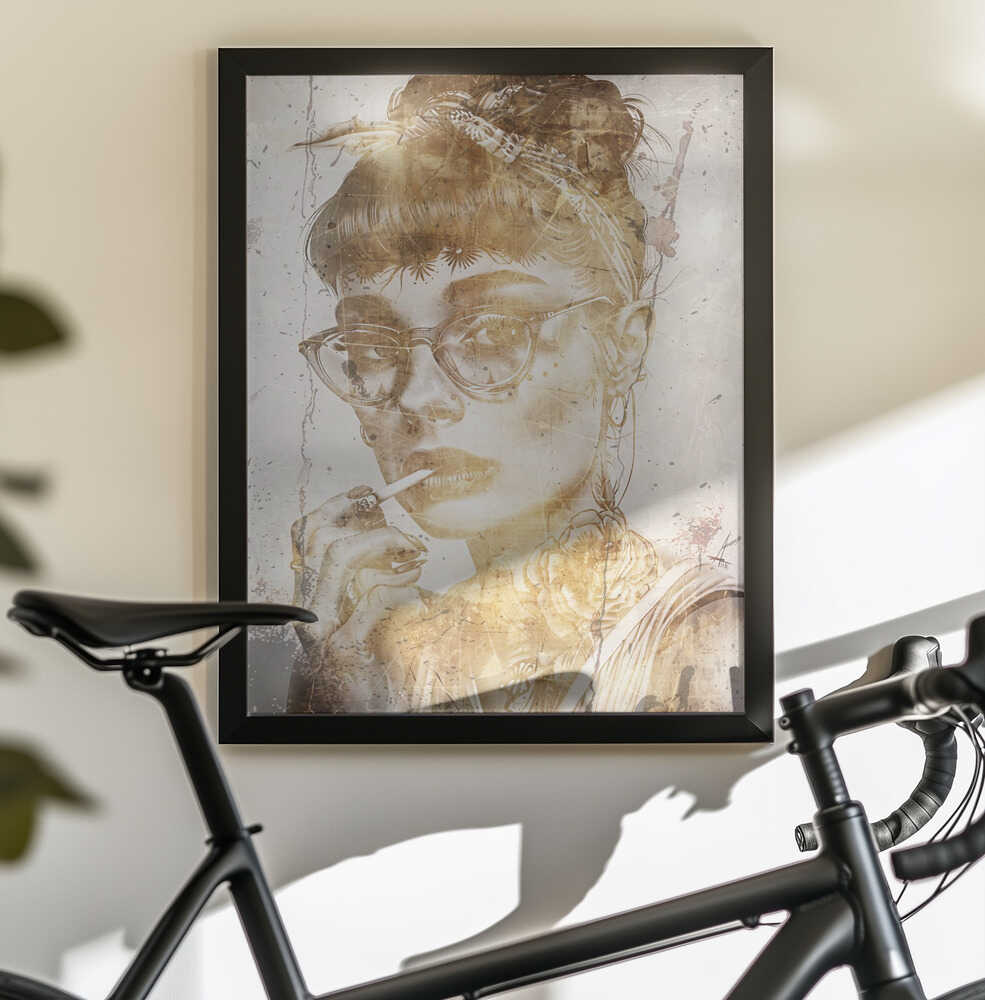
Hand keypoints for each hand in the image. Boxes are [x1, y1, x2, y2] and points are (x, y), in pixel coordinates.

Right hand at [287, 486, 427, 711]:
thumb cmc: (360, 675)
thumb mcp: (361, 622)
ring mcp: (322, 629)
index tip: (365, 494)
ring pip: (338, 558)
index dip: (335, 506)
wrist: (351, 720)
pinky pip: (370, 597)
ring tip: (413, 551)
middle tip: (403, 532)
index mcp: (309, 598)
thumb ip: (365, 585)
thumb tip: (392, 544)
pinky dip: (397, 582)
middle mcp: (308, 610)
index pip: (307, 535)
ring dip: (382, 544)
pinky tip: (414, 578)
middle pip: (320, 538)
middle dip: (366, 523)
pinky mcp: (343, 649)